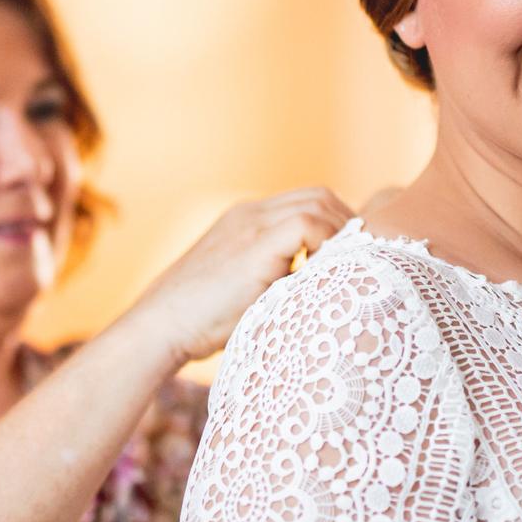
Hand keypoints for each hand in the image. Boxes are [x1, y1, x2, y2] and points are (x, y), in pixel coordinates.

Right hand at [120, 188, 353, 367]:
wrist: (160, 326)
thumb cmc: (200, 321)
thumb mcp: (243, 289)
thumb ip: (274, 278)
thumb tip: (318, 292)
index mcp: (246, 220)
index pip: (307, 202)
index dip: (335, 224)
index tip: (350, 256)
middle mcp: (250, 213)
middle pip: (318, 195)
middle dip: (347, 224)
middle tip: (361, 260)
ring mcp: (250, 225)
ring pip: (317, 204)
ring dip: (341, 234)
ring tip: (347, 268)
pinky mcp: (253, 245)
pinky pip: (307, 224)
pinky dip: (327, 244)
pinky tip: (326, 275)